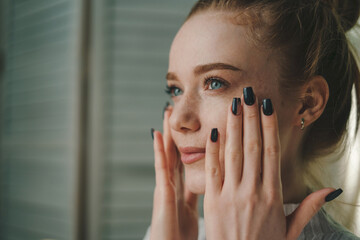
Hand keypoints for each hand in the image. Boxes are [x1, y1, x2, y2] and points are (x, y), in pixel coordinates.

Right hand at [150, 106, 198, 239]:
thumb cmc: (182, 236)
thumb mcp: (194, 210)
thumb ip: (199, 194)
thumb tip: (213, 183)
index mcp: (183, 188)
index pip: (186, 160)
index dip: (187, 142)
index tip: (191, 123)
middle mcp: (173, 184)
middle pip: (175, 151)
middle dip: (176, 131)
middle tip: (175, 110)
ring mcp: (166, 187)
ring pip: (167, 154)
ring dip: (167, 133)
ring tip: (165, 112)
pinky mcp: (162, 193)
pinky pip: (160, 168)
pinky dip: (158, 151)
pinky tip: (157, 134)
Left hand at [203, 91, 336, 239]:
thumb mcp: (291, 230)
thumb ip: (307, 208)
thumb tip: (331, 191)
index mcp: (273, 196)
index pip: (272, 152)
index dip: (269, 127)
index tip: (267, 106)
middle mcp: (253, 191)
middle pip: (253, 147)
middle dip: (250, 118)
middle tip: (249, 94)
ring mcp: (231, 195)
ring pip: (233, 154)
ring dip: (233, 126)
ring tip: (233, 104)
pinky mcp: (213, 201)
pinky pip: (213, 170)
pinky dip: (213, 149)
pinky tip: (214, 131)